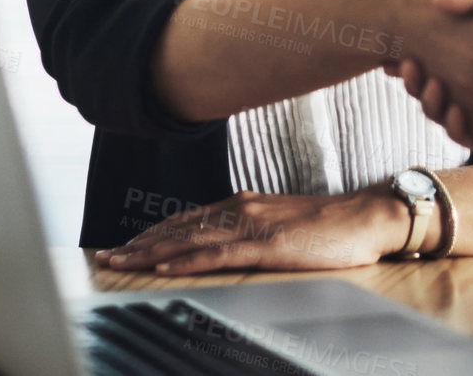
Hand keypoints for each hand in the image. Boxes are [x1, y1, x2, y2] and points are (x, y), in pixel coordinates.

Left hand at [92, 189, 407, 274]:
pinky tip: (164, 267)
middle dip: (139, 243)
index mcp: (244, 205)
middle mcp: (240, 208)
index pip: (187, 219)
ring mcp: (252, 225)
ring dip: (150, 251)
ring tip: (121, 262)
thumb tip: (228, 246)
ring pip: (189, 239)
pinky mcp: (266, 244)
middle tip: (106, 256)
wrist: (366, 216)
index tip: (125, 244)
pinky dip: (186, 260)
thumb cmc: (331, 226)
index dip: (153, 232)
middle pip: (178, 227)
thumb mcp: (282, 225)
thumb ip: (253, 232)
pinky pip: (217, 253)